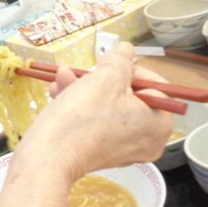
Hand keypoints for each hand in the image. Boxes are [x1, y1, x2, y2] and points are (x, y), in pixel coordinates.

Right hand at [0, 43, 172, 206]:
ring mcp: (124, 150)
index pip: (154, 85)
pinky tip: (58, 93)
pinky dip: (81, 107)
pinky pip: (98, 123)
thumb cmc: (82, 117)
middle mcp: (148, 141)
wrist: (48, 157)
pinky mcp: (101, 154)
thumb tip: (125, 49)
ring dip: (84, 89)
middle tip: (80, 72)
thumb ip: (121, 58)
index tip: (107, 67)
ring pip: (109, 108)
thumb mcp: (105, 77)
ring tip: (61, 79)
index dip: (129, 70)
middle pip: (128, 96)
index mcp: (159, 123)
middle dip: (100, 79)